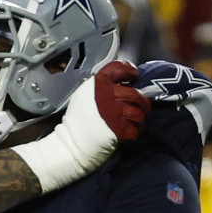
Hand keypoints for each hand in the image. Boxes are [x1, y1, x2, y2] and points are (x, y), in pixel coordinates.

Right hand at [13, 60, 150, 191]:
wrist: (70, 144)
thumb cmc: (75, 122)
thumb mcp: (83, 96)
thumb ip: (100, 88)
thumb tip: (119, 84)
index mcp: (97, 84)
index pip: (119, 68)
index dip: (130, 71)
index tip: (134, 76)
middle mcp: (106, 96)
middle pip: (135, 93)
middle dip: (142, 101)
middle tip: (142, 106)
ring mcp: (113, 112)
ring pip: (138, 112)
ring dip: (140, 117)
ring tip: (137, 120)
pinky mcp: (118, 129)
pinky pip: (135, 128)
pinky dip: (135, 131)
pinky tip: (131, 132)